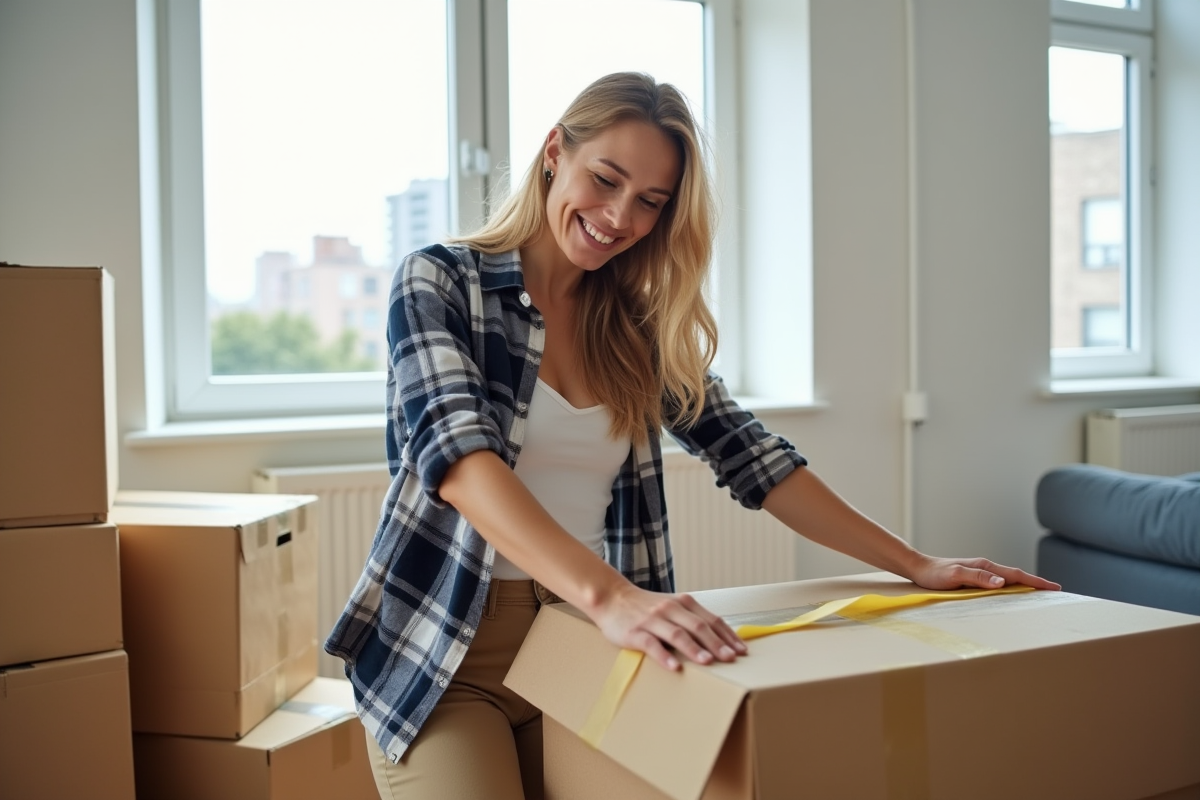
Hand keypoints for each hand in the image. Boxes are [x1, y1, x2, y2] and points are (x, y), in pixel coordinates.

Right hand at [590, 583, 747, 670]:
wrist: (612, 598)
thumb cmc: (645, 607)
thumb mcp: (672, 606)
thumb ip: (691, 619)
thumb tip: (720, 639)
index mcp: (683, 603)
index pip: (711, 619)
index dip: (728, 635)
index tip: (742, 650)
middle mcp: (670, 609)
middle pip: (698, 626)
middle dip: (717, 643)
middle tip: (731, 658)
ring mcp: (653, 620)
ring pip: (678, 634)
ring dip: (694, 649)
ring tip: (708, 661)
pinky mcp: (636, 632)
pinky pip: (652, 644)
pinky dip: (664, 656)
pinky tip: (675, 667)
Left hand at [908, 555, 1061, 591]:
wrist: (920, 568)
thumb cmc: (935, 574)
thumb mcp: (954, 576)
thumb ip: (976, 577)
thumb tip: (1001, 583)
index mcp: (985, 567)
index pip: (1016, 575)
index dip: (1036, 581)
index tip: (1054, 587)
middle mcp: (986, 568)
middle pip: (1017, 576)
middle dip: (1037, 583)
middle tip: (1056, 592)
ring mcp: (982, 573)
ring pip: (1010, 580)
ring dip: (1026, 586)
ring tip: (1042, 594)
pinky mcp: (976, 579)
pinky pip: (1000, 584)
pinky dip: (1012, 588)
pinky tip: (1015, 595)